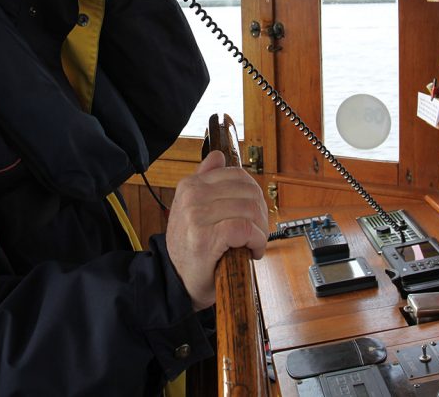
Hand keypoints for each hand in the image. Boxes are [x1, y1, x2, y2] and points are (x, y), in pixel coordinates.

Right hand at [165, 150, 268, 310]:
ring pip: (249, 209)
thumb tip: (218, 156)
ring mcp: (196, 215)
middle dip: (260, 214)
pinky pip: (245, 229)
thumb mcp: (193, 209)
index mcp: (190, 185)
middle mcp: (191, 196)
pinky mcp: (205, 237)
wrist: (177, 281)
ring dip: (260, 230)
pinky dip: (256, 241)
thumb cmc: (191, 247)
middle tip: (256, 232)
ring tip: (253, 243)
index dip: (254, 196)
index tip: (252, 214)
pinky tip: (252, 251)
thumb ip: (206, 180)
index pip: (238, 175)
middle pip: (248, 191)